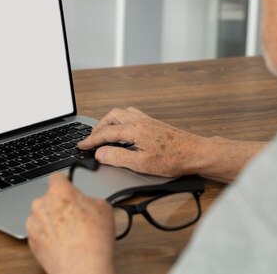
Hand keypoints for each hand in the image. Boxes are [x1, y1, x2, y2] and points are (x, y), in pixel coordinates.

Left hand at [26, 173, 114, 273]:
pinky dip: (48, 236)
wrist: (82, 268)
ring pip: (43, 216)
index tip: (68, 187)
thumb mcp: (104, 208)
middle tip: (75, 217)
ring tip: (70, 234)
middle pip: (49, 198)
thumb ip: (90, 199)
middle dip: (60, 205)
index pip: (56, 177)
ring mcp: (33, 223)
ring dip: (52, 221)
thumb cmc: (93, 239)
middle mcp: (41, 204)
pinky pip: (39, 233)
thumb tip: (87, 203)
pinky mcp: (31, 241)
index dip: (65, 182)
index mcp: (59, 191)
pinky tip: (62, 244)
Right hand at [78, 107, 208, 177]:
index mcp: (133, 129)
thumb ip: (117, 157)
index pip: (105, 133)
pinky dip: (121, 121)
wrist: (195, 152)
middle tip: (91, 139)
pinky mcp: (153, 123)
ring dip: (109, 122)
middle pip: (111, 116)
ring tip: (104, 134)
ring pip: (121, 113)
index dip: (90, 140)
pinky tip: (124, 131)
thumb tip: (99, 153)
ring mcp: (147, 120)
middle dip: (98, 127)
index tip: (81, 146)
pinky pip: (131, 115)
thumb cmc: (172, 159)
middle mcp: (139, 120)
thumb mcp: (141, 164)